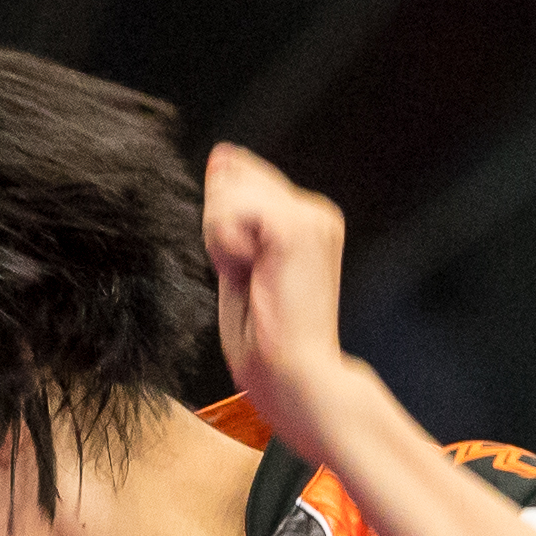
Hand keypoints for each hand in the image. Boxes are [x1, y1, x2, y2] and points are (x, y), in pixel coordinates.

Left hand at [203, 143, 353, 459]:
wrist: (297, 379)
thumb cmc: (266, 343)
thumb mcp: (237, 268)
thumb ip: (229, 216)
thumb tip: (222, 156)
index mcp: (305, 219)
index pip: (241, 184)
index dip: (220, 223)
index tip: (240, 269)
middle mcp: (316, 211)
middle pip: (232, 183)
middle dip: (218, 230)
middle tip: (245, 280)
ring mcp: (312, 216)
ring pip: (230, 194)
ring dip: (221, 239)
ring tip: (250, 279)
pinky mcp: (297, 227)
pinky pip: (233, 210)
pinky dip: (224, 242)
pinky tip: (246, 269)